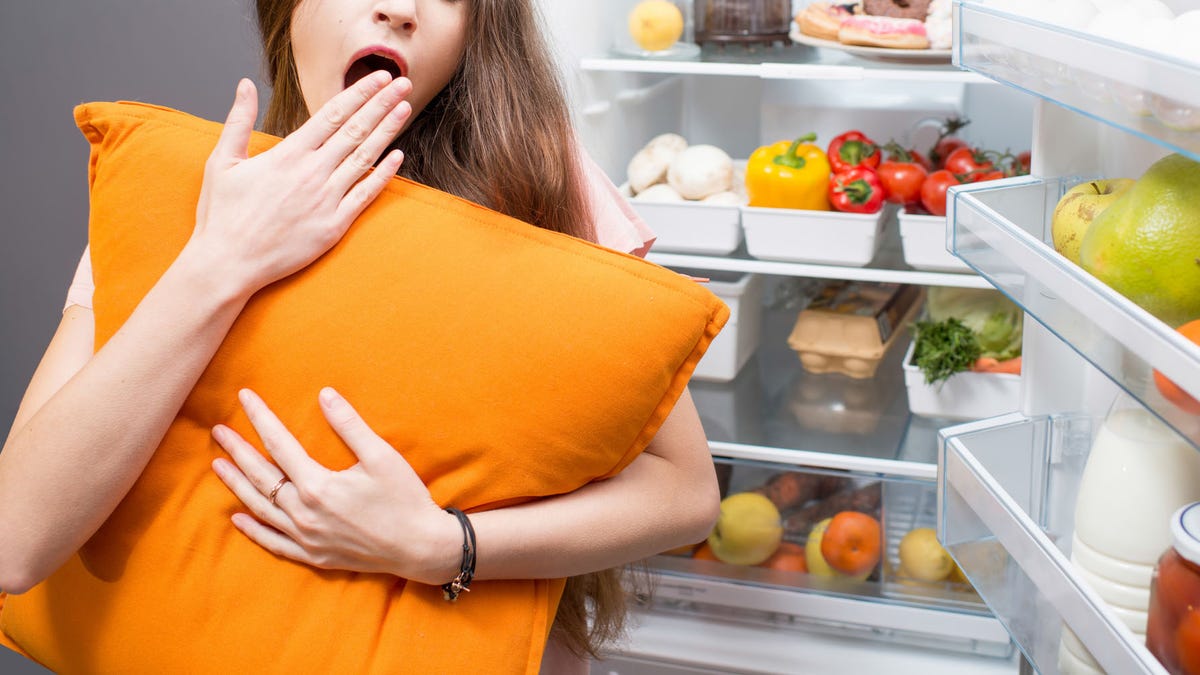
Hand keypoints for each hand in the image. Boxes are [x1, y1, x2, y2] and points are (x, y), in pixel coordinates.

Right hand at [185, 74, 412, 297]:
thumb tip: (245, 84)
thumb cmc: (222, 215)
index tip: (379, 77)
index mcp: (287, 154)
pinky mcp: (334, 226)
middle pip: (355, 130)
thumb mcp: (222, 161)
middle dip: (381, 104)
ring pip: (365, 158)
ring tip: (404, 109)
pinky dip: (383, 175)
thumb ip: (238, 120)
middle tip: (404, 84)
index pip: (333, 114)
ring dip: (388, 132)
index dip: (359, 93)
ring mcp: (326, 199)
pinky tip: (398, 157)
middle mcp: (311, 173)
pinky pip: (365, 196)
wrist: (228, 263)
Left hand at [210, 387, 459, 584]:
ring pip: (260, 508)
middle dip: (238, 450)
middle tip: (218, 431)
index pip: (279, 444)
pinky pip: (274, 543)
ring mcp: (306, 538)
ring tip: (218, 464)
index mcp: (318, 486)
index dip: (260, 418)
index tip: (245, 396)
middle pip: (261, 476)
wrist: (421, 547)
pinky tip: (237, 518)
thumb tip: (324, 394)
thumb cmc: (405, 499)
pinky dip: (253, 530)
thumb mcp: (381, 456)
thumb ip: (349, 425)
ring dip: (236, 485)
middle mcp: (304, 514)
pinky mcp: (314, 555)